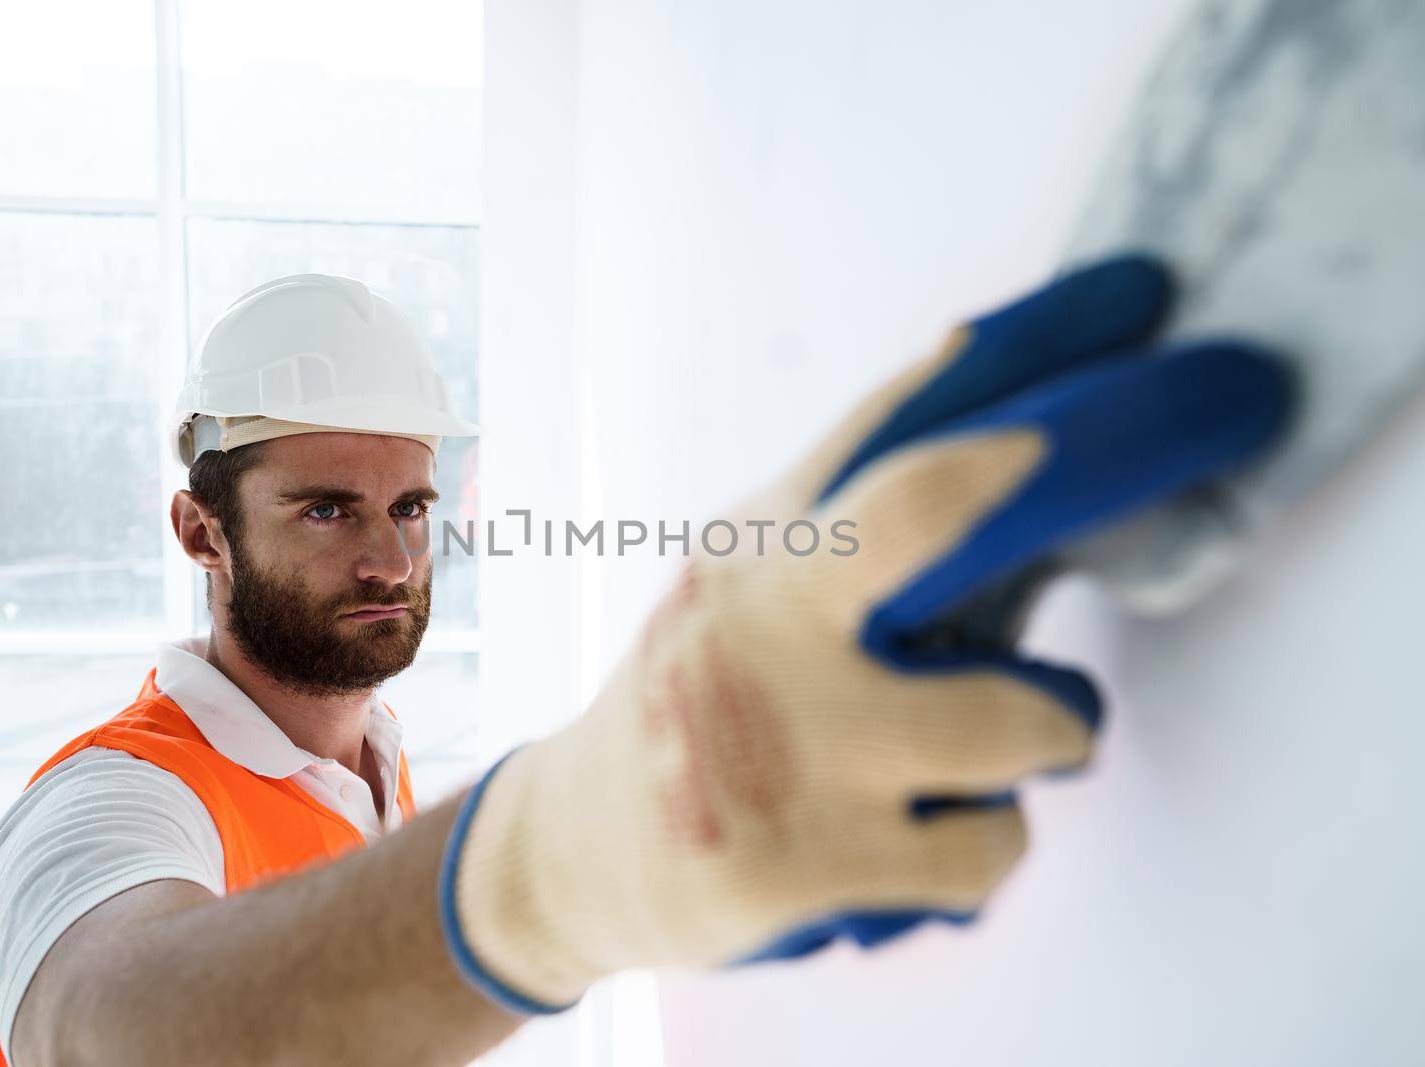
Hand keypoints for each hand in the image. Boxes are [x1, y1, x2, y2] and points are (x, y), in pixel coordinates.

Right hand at [437, 255, 1293, 1012]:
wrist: (579, 850)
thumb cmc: (705, 693)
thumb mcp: (753, 578)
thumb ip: (854, 502)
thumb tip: (972, 364)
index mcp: (770, 540)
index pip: (899, 418)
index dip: (1025, 346)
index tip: (1140, 288)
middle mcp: (766, 617)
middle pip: (915, 505)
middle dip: (1034, 467)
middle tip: (1145, 433)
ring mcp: (782, 742)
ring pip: (1021, 721)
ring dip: (1049, 729)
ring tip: (1014, 739)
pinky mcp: (798, 861)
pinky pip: (990, 846)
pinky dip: (987, 841)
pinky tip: (929, 833)